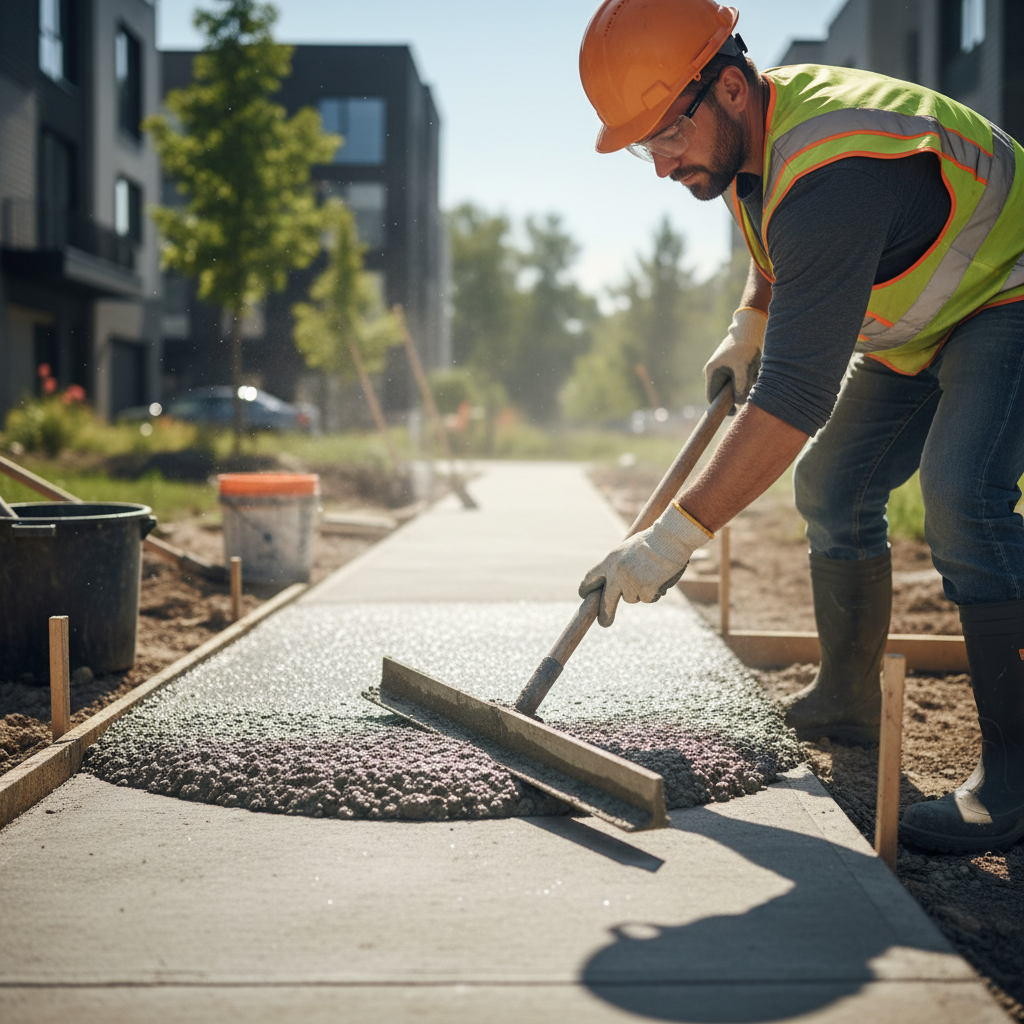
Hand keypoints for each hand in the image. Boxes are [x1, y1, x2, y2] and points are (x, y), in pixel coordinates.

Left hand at [579, 504, 712, 626]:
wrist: (670, 537)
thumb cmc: (653, 540)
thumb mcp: (629, 549)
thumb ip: (620, 565)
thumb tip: (616, 585)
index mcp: (610, 560)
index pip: (591, 576)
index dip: (586, 587)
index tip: (584, 594)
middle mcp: (616, 572)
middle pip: (606, 600)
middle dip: (605, 613)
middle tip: (604, 623)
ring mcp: (629, 580)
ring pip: (631, 598)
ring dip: (641, 592)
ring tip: (651, 574)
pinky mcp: (644, 588)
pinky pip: (647, 599)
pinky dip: (654, 593)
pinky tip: (659, 579)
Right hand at [704, 307, 767, 410]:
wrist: (749, 329)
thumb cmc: (745, 349)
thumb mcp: (743, 370)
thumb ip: (740, 388)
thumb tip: (738, 403)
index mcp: (711, 372)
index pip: (712, 398)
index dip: (721, 408)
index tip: (734, 412)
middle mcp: (712, 371)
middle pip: (721, 392)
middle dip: (735, 394)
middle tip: (749, 390)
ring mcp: (720, 367)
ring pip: (730, 385)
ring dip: (741, 386)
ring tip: (753, 376)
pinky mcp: (728, 364)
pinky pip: (735, 378)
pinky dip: (744, 378)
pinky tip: (753, 371)